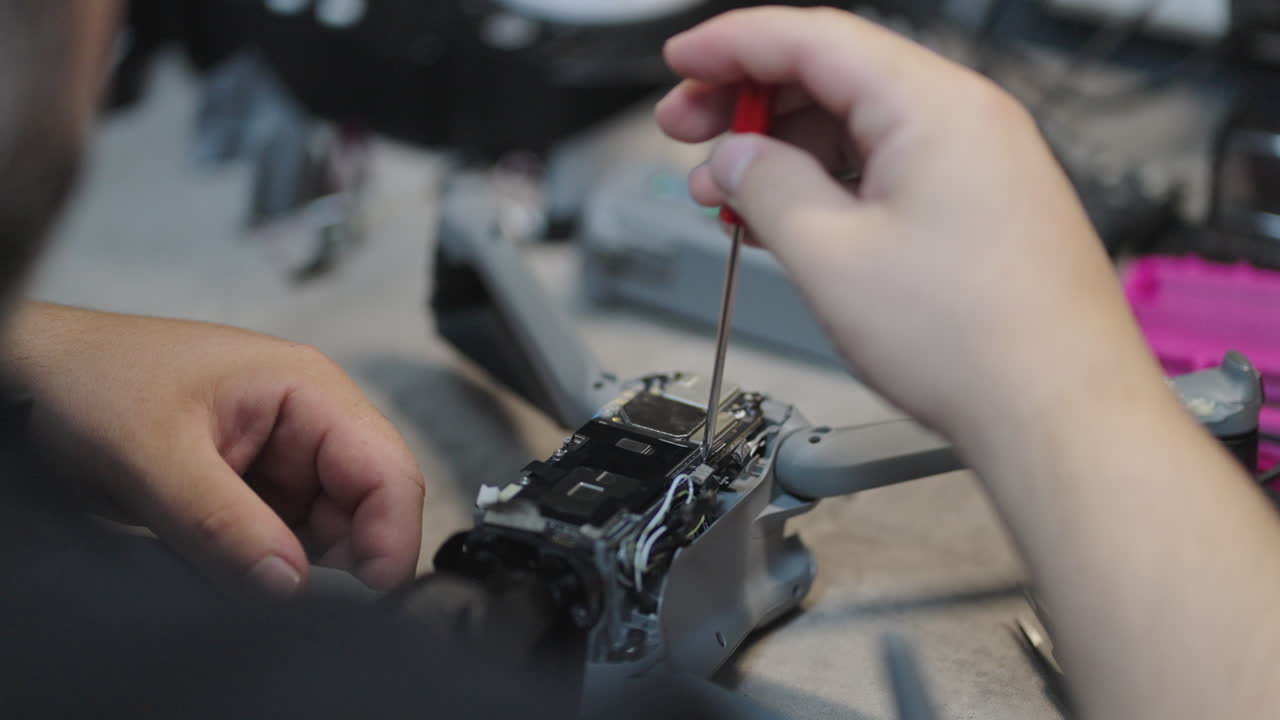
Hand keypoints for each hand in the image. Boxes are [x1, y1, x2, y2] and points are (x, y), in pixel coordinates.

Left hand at [6, 303, 423, 593]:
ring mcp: (284, 454)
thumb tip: (289, 584)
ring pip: (328, 529)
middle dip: (339, 554)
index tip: (372, 590)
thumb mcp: (152, 455)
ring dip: (295, 560)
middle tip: (281, 588)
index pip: (387, 467)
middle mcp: (310, 420)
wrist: (35, 376)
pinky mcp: (256, 485)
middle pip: (367, 504)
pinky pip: (286, 537)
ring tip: (226, 558)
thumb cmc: (92, 381)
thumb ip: (223, 522)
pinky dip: (265, 561)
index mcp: (308, 389)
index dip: (391, 532)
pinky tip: (221, 557)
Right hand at [655, 7, 1163, 442]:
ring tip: (727, 196)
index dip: (732, 45)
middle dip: (749, 103)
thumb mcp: (831, 257)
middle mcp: (968, 119)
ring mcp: (983, 163)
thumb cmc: (976, 343)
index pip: (812, 39)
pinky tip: (786, 221)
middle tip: (687, 132)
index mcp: (934, 106)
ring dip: (784, 153)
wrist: (1060, 415)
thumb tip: (735, 158)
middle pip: (834, 77)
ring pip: (860, 128)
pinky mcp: (984, 207)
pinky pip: (890, 171)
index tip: (683, 61)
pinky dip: (830, 186)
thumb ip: (768, 188)